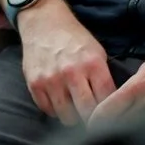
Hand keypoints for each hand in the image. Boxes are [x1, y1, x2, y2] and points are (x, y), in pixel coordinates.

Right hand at [17, 0, 114, 122]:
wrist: (44, 24)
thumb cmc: (74, 40)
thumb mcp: (97, 52)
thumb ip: (103, 77)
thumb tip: (110, 105)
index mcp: (93, 64)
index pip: (106, 100)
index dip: (109, 111)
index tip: (108, 115)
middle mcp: (72, 73)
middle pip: (87, 112)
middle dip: (91, 120)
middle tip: (92, 120)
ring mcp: (51, 79)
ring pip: (66, 116)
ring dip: (72, 118)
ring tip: (75, 112)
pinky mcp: (34, 84)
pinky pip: (47, 109)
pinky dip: (54, 111)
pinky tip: (59, 103)